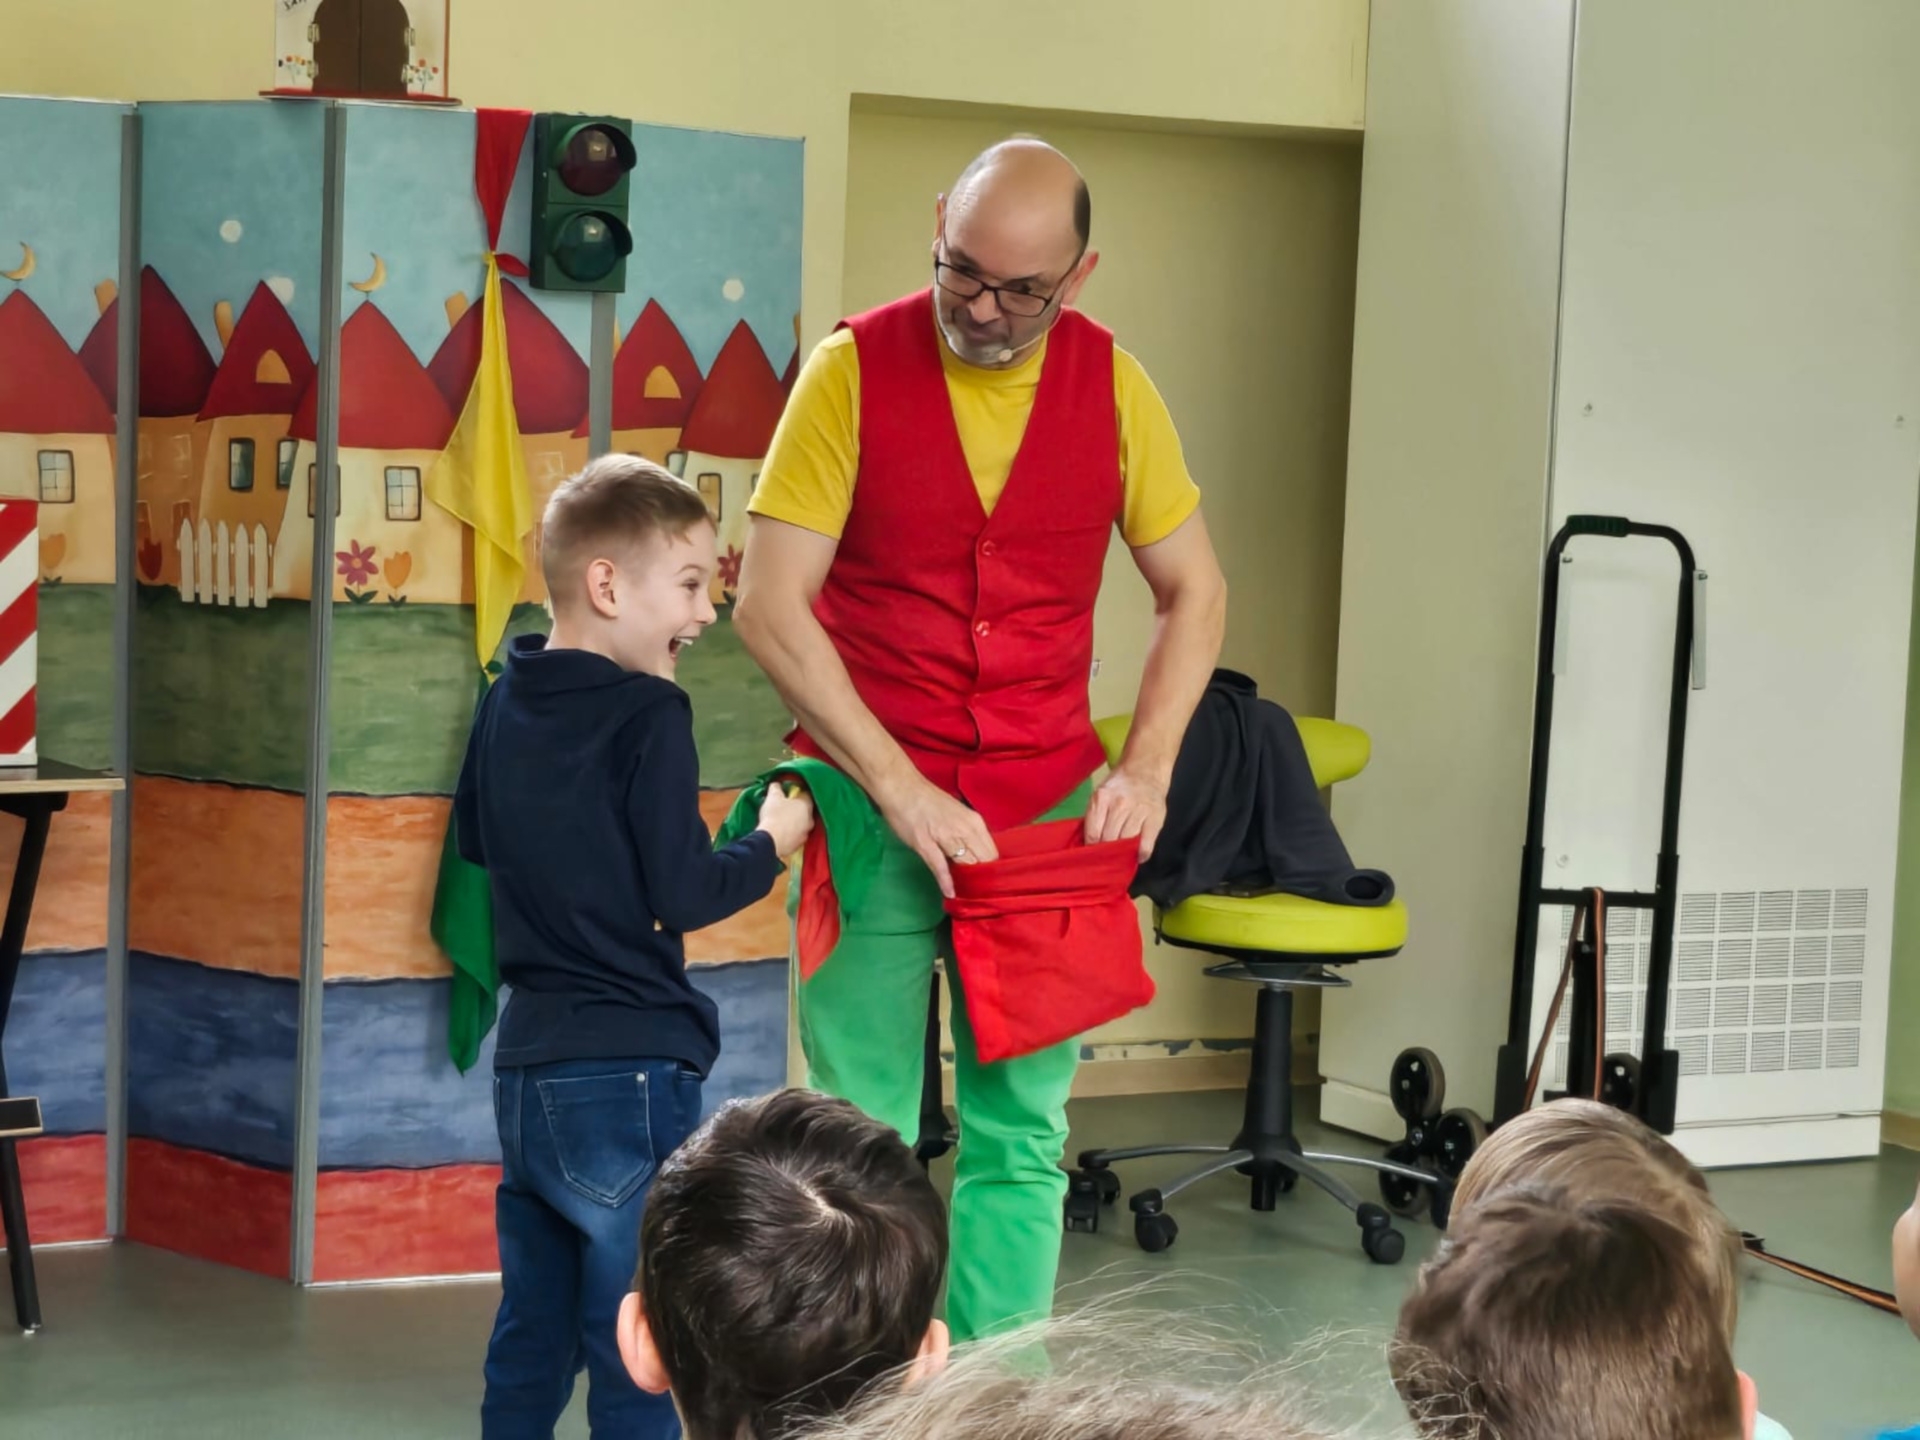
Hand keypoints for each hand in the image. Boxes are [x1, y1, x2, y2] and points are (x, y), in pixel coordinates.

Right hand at [756, 785, 814, 860]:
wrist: (770, 841)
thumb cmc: (774, 815)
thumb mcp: (773, 797)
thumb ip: (776, 788)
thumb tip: (776, 785)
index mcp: (807, 805)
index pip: (806, 795)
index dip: (798, 793)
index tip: (790, 793)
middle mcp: (810, 819)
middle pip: (805, 811)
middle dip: (797, 809)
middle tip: (785, 807)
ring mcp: (805, 833)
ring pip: (802, 825)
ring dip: (795, 822)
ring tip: (782, 821)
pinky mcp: (799, 845)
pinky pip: (796, 836)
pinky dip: (791, 834)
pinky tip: (781, 833)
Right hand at [878, 774, 997, 899]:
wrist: (901, 787)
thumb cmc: (929, 800)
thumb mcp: (957, 814)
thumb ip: (967, 833)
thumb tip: (974, 853)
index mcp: (974, 822)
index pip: (992, 852)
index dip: (990, 868)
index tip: (987, 879)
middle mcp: (965, 829)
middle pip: (982, 861)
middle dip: (981, 878)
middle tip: (978, 890)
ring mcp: (946, 837)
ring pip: (966, 865)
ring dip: (966, 881)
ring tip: (966, 893)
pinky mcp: (926, 844)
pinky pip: (940, 867)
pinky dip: (946, 882)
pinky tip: (950, 893)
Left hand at [1086, 766, 1167, 858]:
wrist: (1146, 770)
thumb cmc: (1120, 786)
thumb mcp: (1100, 795)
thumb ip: (1094, 817)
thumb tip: (1088, 844)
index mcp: (1102, 799)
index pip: (1092, 834)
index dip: (1091, 848)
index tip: (1092, 855)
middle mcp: (1120, 805)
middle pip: (1108, 840)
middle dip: (1105, 852)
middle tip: (1105, 857)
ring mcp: (1139, 812)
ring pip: (1125, 843)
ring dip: (1122, 854)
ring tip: (1120, 856)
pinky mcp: (1155, 819)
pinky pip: (1146, 845)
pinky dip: (1140, 854)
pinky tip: (1137, 855)